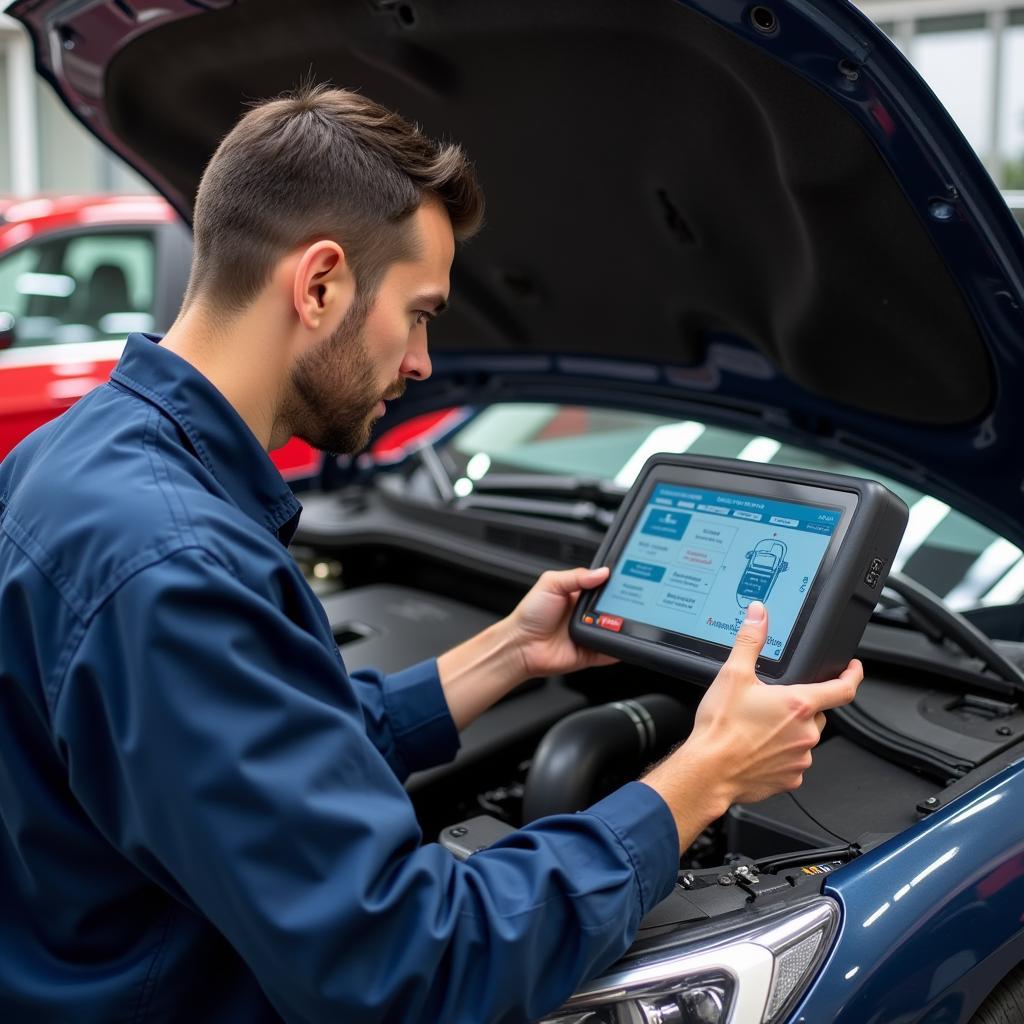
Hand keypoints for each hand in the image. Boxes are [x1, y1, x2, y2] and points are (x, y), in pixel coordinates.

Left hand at [507, 566, 618, 679]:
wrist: (521, 645)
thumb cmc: (530, 614)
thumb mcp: (550, 584)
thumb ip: (576, 576)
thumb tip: (602, 572)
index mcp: (579, 595)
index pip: (604, 586)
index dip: (614, 583)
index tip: (625, 579)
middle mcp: (587, 614)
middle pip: (615, 607)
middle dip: (622, 604)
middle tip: (624, 602)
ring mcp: (591, 633)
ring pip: (617, 629)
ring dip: (621, 625)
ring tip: (619, 620)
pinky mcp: (592, 653)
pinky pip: (611, 651)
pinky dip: (618, 648)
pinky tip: (621, 640)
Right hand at [642, 601, 862, 850]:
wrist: (708, 771)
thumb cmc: (721, 729)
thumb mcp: (733, 675)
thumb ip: (750, 641)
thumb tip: (758, 616)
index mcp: (798, 705)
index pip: (843, 688)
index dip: (852, 675)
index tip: (853, 669)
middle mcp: (805, 733)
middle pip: (818, 713)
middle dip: (802, 706)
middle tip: (774, 703)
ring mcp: (800, 759)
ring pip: (804, 739)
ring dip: (790, 731)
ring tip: (758, 728)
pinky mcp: (790, 779)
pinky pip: (793, 762)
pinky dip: (780, 754)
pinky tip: (757, 749)